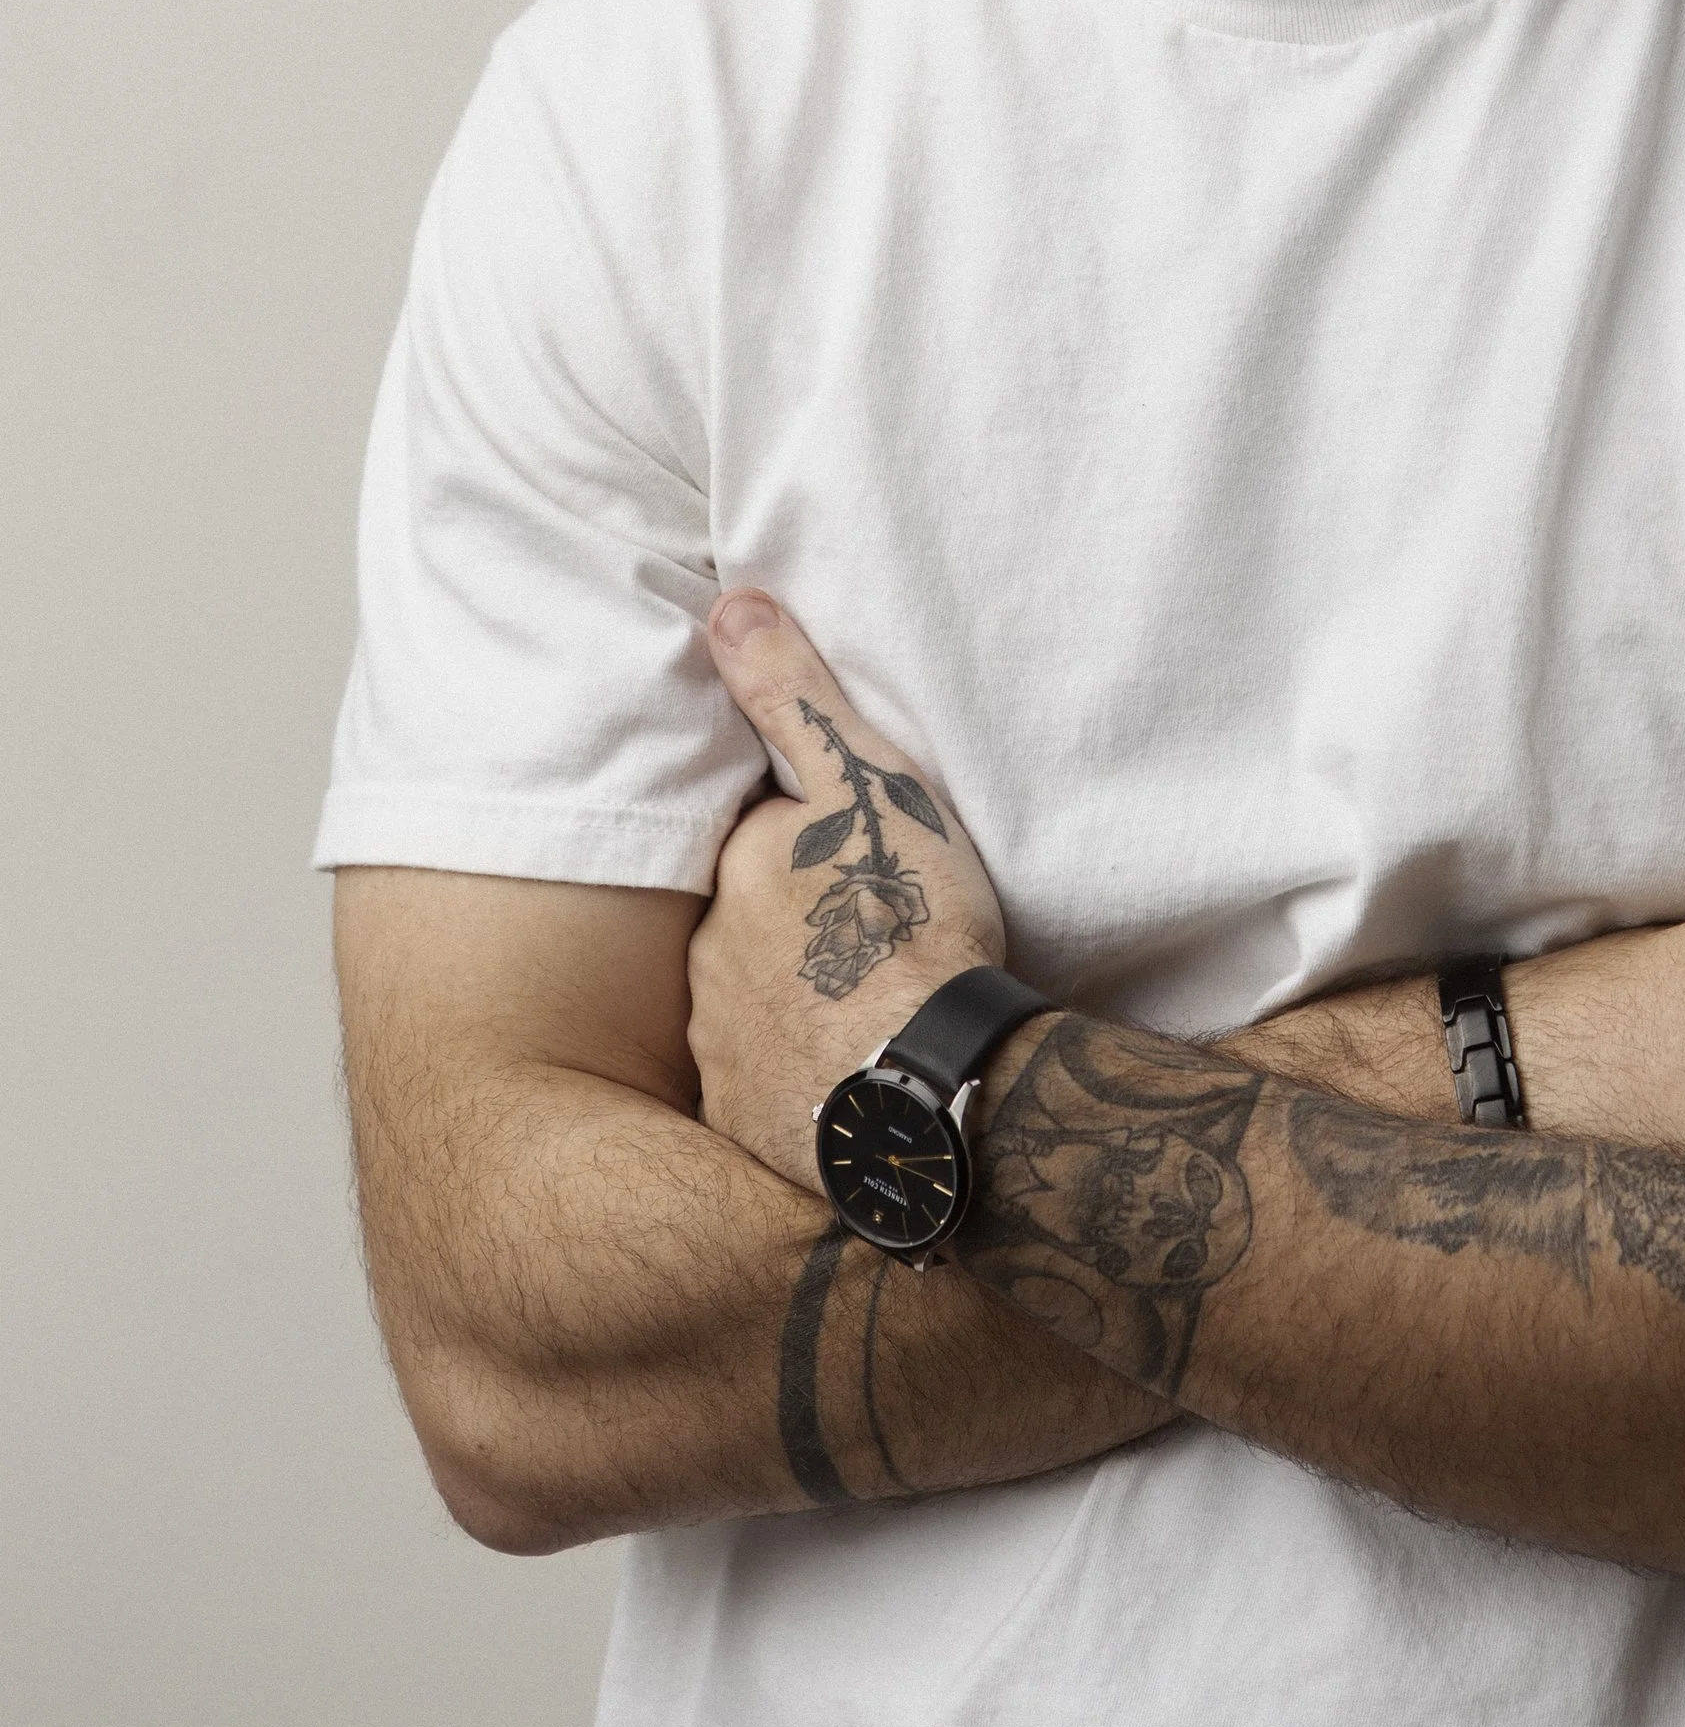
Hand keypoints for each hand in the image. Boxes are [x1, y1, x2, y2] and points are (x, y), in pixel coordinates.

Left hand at [687, 591, 1004, 1188]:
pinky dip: (797, 1077)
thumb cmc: (915, 928)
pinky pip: (764, 1086)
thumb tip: (727, 607)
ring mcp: (721, 1043)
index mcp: (741, 868)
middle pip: (752, 924)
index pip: (764, 840)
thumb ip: (796, 698)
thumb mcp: (868, 787)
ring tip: (870, 1015)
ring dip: (797, 1004)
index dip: (816, 849)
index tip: (866, 868)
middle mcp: (710, 955)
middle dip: (798, 928)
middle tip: (876, 943)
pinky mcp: (743, 1118)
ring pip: (753, 1005)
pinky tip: (848, 1079)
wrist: (933, 1088)